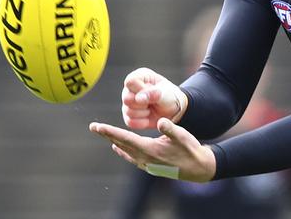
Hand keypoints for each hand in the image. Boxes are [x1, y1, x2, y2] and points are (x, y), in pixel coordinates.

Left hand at [89, 118, 215, 181]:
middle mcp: (144, 158)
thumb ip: (170, 129)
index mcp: (149, 150)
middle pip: (121, 144)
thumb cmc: (190, 150)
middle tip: (93, 127)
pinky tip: (118, 148)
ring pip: (125, 150)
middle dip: (107, 135)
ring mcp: (146, 163)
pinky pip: (130, 156)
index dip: (110, 132)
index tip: (97, 127)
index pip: (125, 138)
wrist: (197, 168)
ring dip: (114, 141)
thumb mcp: (182, 136)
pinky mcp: (149, 165)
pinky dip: (122, 150)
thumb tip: (161, 121)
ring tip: (104, 134)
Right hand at [121, 67, 187, 128]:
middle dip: (143, 103)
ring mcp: (127, 103)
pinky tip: (149, 116)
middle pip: (127, 98)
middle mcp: (130, 89)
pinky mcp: (128, 116)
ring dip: (144, 113)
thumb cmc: (169, 96)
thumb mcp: (165, 92)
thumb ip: (151, 93)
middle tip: (154, 102)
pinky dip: (142, 122)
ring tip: (152, 108)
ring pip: (128, 111)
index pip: (130, 82)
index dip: (141, 90)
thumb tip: (138, 98)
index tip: (155, 92)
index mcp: (139, 76)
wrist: (174, 110)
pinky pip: (130, 122)